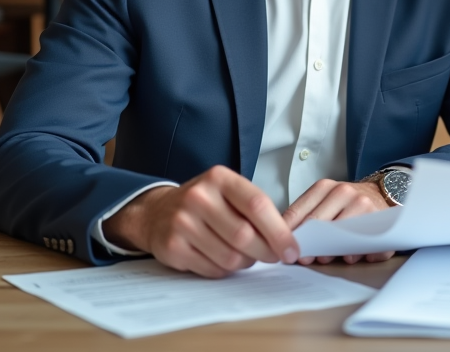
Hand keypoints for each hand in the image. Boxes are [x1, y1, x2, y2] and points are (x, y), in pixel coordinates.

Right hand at [103, 165, 298, 277]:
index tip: (292, 249)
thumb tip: (287, 240)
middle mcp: (198, 197)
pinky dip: (225, 270)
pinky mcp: (173, 247)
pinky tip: (222, 259)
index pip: (257, 205)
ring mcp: (182, 222)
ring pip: (230, 257)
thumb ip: (256, 209)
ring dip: (246, 262)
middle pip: (245, 235)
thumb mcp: (228, 192)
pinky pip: (213, 269)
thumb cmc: (204, 203)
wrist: (157, 212)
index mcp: (219, 178)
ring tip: (245, 255)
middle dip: (266, 252)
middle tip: (273, 256)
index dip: (279, 231)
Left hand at [283, 178, 394, 265]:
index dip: (289, 235)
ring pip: (341, 234)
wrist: (379, 192)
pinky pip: (366, 243)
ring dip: (331, 252)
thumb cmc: (345, 202)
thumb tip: (284, 241)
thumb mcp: (323, 199)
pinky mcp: (381, 219)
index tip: (284, 249)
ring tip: (325, 258)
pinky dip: (357, 254)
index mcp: (324, 187)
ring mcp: (363, 204)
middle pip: (318, 224)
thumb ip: (305, 216)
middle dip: (308, 245)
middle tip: (303, 258)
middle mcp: (344, 192)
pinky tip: (349, 257)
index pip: (298, 213)